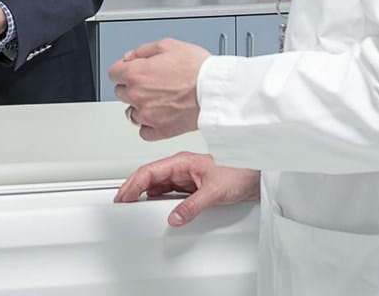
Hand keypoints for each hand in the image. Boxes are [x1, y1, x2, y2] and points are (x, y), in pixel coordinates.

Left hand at [107, 38, 209, 139]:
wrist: (216, 91)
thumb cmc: (197, 68)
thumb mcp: (168, 45)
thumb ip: (143, 50)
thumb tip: (130, 57)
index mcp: (136, 73)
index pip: (113, 73)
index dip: (123, 70)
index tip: (131, 71)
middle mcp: (137, 95)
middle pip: (120, 92)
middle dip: (131, 86)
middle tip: (150, 83)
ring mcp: (147, 115)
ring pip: (130, 113)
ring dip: (139, 106)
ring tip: (157, 100)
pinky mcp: (160, 130)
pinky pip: (144, 132)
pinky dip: (148, 126)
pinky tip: (158, 116)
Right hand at [113, 151, 259, 226]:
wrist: (257, 175)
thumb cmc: (239, 172)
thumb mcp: (214, 191)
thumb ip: (192, 206)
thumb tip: (174, 217)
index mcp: (181, 162)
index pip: (149, 171)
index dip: (132, 184)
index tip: (122, 196)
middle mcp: (180, 168)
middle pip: (149, 177)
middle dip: (133, 189)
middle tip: (121, 202)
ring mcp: (185, 178)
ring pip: (158, 185)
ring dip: (144, 195)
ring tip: (133, 206)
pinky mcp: (191, 187)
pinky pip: (169, 193)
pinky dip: (158, 201)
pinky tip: (155, 209)